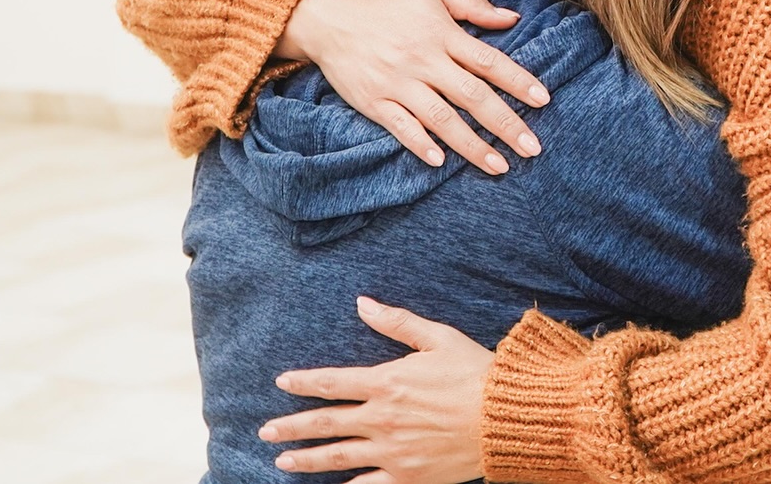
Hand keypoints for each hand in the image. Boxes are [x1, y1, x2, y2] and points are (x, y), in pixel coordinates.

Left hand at [261, 298, 492, 483]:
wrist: (505, 417)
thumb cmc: (475, 373)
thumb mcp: (437, 338)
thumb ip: (396, 322)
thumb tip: (362, 303)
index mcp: (386, 381)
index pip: (332, 382)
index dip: (303, 382)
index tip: (281, 383)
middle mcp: (382, 418)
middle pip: (325, 422)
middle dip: (291, 426)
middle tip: (265, 431)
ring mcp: (392, 451)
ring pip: (337, 456)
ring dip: (306, 459)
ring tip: (283, 461)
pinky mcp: (408, 476)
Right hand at [276, 0, 549, 173]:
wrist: (329, 16)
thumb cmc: (386, 3)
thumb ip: (473, 5)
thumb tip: (513, 17)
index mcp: (441, 34)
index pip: (489, 61)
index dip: (518, 80)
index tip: (544, 100)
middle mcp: (423, 60)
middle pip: (472, 95)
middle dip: (505, 123)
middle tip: (533, 148)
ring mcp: (398, 82)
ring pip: (441, 118)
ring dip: (472, 145)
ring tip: (500, 166)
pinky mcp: (374, 101)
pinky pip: (400, 126)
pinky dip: (419, 143)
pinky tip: (440, 162)